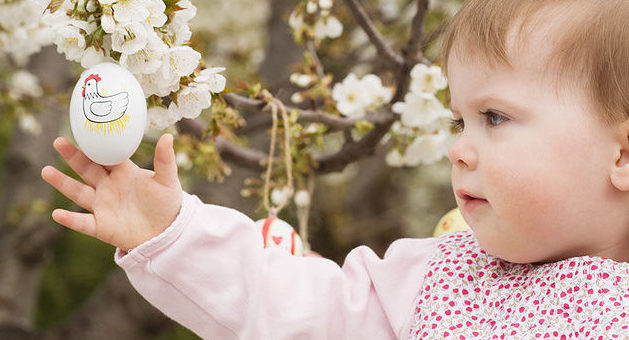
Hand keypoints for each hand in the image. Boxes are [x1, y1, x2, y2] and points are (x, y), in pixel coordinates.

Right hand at [41, 134, 182, 250]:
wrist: (167, 232)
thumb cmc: (167, 203)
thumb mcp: (167, 180)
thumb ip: (165, 160)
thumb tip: (168, 136)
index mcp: (123, 172)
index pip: (105, 156)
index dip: (94, 145)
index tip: (82, 130)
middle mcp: (108, 187)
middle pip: (87, 169)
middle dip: (73, 157)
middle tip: (58, 142)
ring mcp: (102, 206)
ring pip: (78, 193)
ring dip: (62, 183)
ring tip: (46, 171)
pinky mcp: (101, 227)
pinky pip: (82, 222)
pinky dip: (70, 219)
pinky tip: (56, 214)